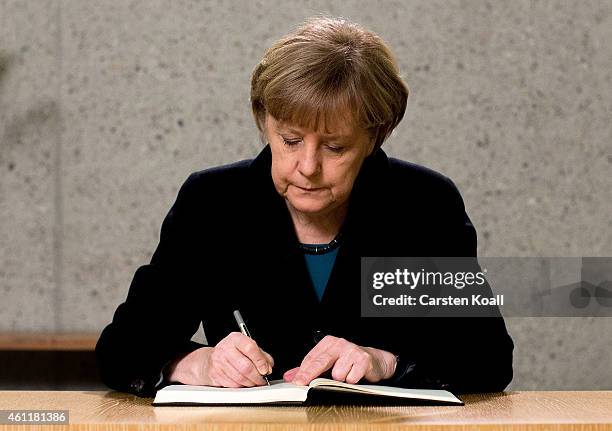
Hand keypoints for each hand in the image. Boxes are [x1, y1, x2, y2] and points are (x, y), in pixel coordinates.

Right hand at [166, 332, 273, 386]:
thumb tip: (268, 367)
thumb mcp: (246, 347)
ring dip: (250, 383)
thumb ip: (261, 355)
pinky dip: (241, 386)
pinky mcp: (215, 375)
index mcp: (235, 339)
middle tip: (262, 379)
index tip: (266, 369)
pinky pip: (233, 385)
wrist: (209, 360)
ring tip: (254, 382)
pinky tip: (244, 383)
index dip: (261, 361)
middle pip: (246, 367)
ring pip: (240, 378)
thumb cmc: (231, 353)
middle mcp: (225, 349)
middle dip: (257, 376)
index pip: (250, 348)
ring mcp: (218, 362)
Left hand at [282, 335, 396, 384]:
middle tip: (301, 383)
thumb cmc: (349, 361)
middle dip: (309, 374)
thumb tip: (290, 376)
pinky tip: (354, 375)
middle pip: (320, 362)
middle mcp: (339, 344)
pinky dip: (351, 381)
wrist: (374, 360)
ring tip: (345, 375)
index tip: (295, 381)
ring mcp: (351, 351)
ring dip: (340, 379)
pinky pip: (351, 378)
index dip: (302, 371)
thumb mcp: (328, 363)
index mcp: (328, 343)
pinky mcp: (363, 360)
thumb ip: (308, 369)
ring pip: (337, 374)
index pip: (311, 358)